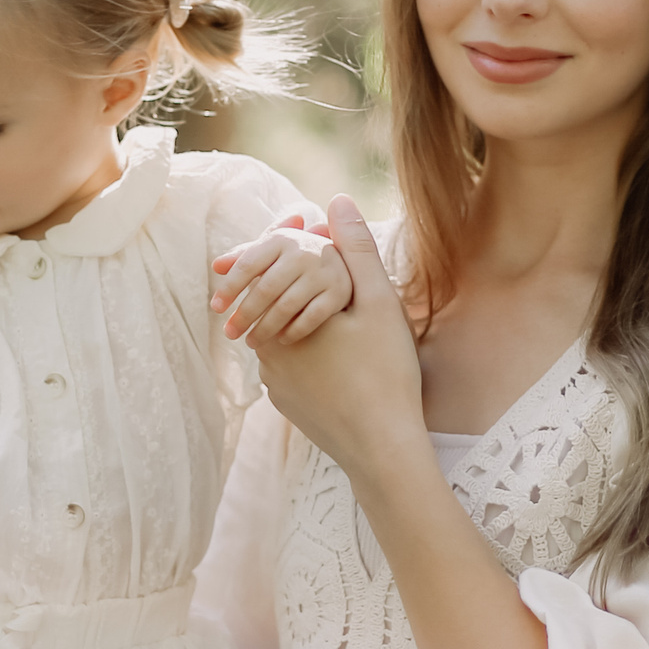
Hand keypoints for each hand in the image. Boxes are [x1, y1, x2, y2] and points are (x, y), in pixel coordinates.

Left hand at [210, 215, 352, 345]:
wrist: (348, 264)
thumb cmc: (300, 263)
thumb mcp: (277, 252)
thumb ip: (247, 256)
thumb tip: (217, 266)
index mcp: (283, 239)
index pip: (248, 264)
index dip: (229, 288)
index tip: (216, 308)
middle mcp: (304, 251)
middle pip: (265, 288)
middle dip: (244, 314)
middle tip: (230, 334)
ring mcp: (324, 272)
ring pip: (285, 306)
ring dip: (265, 328)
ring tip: (252, 342)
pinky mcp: (340, 293)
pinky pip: (310, 318)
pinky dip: (293, 330)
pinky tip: (282, 341)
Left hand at [249, 197, 426, 473]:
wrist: (381, 449)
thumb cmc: (384, 372)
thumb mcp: (378, 302)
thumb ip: (355, 249)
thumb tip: (337, 200)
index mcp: (280, 316)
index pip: (273, 268)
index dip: (295, 249)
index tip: (320, 241)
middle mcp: (265, 348)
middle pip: (278, 301)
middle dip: (301, 287)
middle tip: (342, 287)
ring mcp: (273, 381)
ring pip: (284, 335)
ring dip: (305, 322)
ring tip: (346, 324)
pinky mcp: (286, 405)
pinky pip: (292, 367)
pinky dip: (311, 357)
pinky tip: (343, 361)